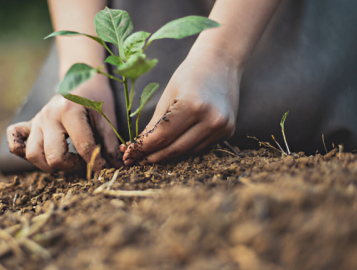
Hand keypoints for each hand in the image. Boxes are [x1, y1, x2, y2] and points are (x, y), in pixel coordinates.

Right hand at [7, 75, 121, 172]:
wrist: (81, 79)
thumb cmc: (96, 98)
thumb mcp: (107, 117)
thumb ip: (109, 143)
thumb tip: (115, 167)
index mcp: (69, 110)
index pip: (82, 147)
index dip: (96, 163)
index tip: (104, 169)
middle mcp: (48, 115)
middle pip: (53, 156)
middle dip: (72, 167)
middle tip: (85, 164)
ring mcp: (36, 120)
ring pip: (33, 154)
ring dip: (49, 165)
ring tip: (67, 162)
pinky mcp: (29, 124)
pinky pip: (15, 140)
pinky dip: (21, 151)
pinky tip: (40, 155)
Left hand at [122, 49, 240, 165]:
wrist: (221, 62)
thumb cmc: (189, 75)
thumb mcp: (167, 95)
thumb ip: (155, 124)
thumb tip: (139, 147)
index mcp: (193, 106)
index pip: (162, 137)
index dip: (143, 149)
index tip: (128, 155)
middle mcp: (211, 119)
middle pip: (175, 149)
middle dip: (153, 157)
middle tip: (135, 161)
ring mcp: (223, 127)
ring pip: (187, 151)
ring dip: (167, 154)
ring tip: (150, 155)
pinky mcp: (228, 131)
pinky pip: (200, 146)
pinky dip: (184, 147)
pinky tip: (172, 145)